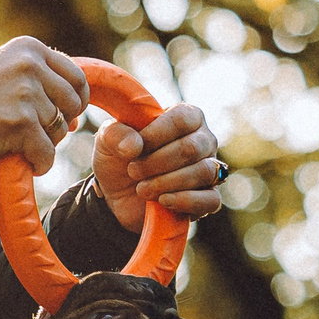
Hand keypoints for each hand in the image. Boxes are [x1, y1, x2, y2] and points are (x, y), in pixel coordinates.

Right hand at [0, 36, 89, 175]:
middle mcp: (30, 65)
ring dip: (45, 143)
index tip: (67, 115)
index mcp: (29, 48)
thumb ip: (39, 83)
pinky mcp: (20, 123)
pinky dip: (41, 163)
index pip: (75, 76)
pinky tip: (29, 164)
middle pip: (72, 103)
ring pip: (60, 129)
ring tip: (22, 145)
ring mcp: (26, 94)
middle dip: (62, 123)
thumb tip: (77, 116)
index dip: (76, 100)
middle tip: (41, 134)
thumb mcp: (3, 72)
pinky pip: (47, 152)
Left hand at [93, 102, 222, 229]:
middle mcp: (203, 140)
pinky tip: (163, 201)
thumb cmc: (120, 159)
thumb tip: (134, 146)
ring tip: (142, 189)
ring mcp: (210, 169)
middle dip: (157, 163)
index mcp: (186, 117)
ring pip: (202, 172)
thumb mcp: (107, 141)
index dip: (156, 135)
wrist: (119, 197)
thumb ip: (115, 134)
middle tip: (133, 171)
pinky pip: (210, 199)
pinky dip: (185, 201)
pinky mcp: (209, 198)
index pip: (182, 119)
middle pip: (191, 148)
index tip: (134, 150)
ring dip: (166, 182)